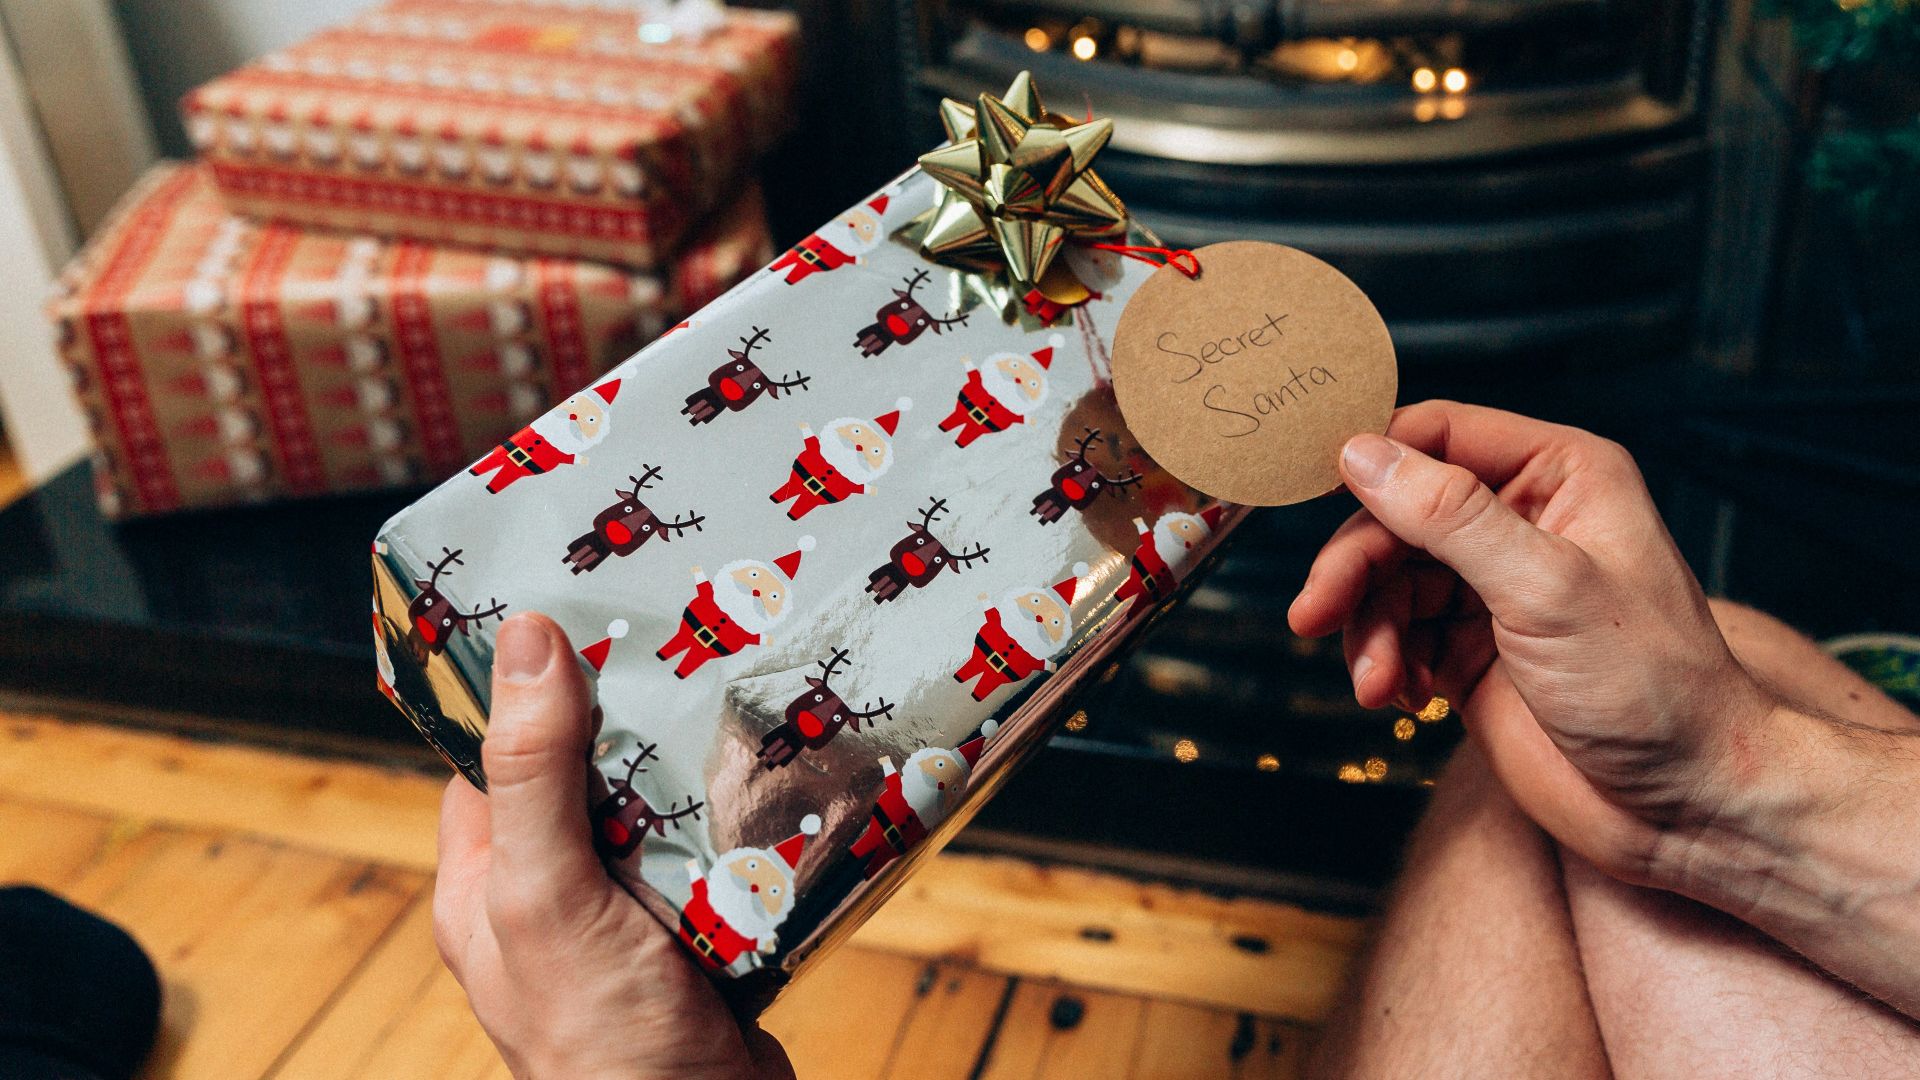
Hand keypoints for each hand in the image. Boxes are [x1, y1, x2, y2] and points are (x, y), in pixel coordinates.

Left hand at [435, 613, 793, 1079]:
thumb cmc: (602, 1039)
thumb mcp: (548, 892)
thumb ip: (533, 774)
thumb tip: (522, 642)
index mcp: (486, 883)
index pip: (490, 754)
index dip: (521, 685)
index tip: (570, 610)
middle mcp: (551, 894)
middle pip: (583, 771)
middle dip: (625, 713)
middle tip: (674, 633)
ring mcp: (626, 915)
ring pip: (657, 806)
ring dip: (693, 760)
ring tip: (731, 684)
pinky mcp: (699, 931)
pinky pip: (717, 848)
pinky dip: (743, 813)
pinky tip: (773, 773)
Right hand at [1288, 401, 1773, 884]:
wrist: (1683, 805)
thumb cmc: (1654, 688)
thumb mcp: (1546, 587)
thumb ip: (1451, 517)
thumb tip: (1363, 454)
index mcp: (1560, 475)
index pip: (1440, 434)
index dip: (1373, 458)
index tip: (1313, 490)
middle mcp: (1522, 521)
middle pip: (1396, 512)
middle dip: (1354, 567)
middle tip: (1315, 612)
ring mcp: (1493, 588)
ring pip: (1386, 579)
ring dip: (1367, 629)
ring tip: (1375, 683)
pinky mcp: (1469, 651)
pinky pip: (1396, 634)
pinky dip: (1384, 664)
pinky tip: (1401, 698)